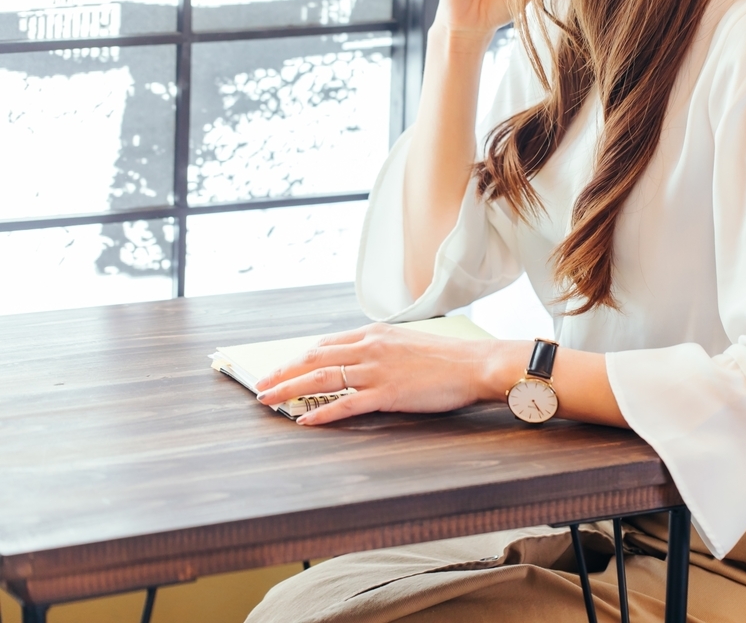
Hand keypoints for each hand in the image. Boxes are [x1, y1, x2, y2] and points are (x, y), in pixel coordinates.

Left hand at [253, 323, 514, 424]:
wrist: (475, 364)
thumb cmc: (450, 358)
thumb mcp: (410, 344)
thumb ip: (384, 350)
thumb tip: (366, 361)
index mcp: (376, 334)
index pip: (327, 343)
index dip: (300, 357)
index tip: (285, 367)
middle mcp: (370, 348)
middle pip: (314, 357)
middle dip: (283, 371)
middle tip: (261, 383)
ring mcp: (376, 370)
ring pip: (321, 377)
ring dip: (290, 389)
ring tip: (269, 400)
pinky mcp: (386, 393)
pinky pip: (345, 403)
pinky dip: (321, 412)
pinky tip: (305, 420)